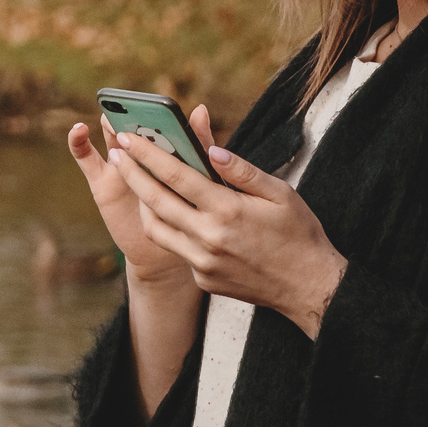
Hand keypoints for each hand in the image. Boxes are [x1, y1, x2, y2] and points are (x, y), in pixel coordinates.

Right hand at [68, 108, 203, 285]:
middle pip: (133, 124)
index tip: (159, 105)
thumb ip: (198, 145)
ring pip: (110, 136)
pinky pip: (86, 158)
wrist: (171, 247)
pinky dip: (79, 142)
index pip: (158, 119)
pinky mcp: (100, 181)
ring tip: (113, 118)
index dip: (156, 109)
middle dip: (132, 114)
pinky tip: (79, 130)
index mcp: (164, 146)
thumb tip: (200, 109)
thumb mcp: (201, 178)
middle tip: (135, 109)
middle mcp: (139, 152)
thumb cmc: (191, 210)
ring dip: (110, 123)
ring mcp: (117, 165)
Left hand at [113, 126, 348, 338]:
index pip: (177, 176)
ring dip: (144, 204)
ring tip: (138, 182)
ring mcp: (203, 263)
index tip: (129, 138)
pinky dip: (172, 229)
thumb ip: (242, 170)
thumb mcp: (279, 193)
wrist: (309, 288)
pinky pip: (178, 249)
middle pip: (156, 201)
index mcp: (228, 211)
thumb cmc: (298, 234)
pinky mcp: (204, 280)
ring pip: (158, 229)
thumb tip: (211, 149)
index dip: (148, 155)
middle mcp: (209, 239)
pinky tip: (177, 214)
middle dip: (132, 174)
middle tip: (118, 153)